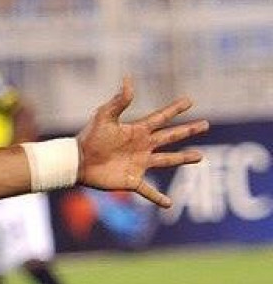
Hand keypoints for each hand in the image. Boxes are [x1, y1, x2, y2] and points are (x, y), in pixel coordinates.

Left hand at [76, 77, 208, 206]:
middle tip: (205, 124)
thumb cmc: (89, 137)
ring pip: (167, 161)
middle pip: (170, 137)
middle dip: (188, 131)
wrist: (77, 161)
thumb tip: (128, 79)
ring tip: (200, 157)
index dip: (175, 109)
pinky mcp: (132, 181)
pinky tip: (169, 204)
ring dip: (183, 159)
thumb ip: (119, 101)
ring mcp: (139, 164)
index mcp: (137, 131)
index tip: (189, 101)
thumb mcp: (105, 117)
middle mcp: (142, 146)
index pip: (161, 118)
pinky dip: (158, 198)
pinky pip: (148, 191)